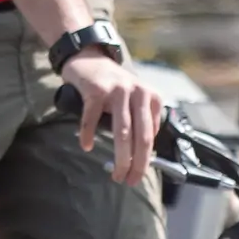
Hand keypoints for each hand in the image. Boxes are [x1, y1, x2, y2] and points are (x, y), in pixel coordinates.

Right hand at [62, 51, 163, 185]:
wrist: (89, 58)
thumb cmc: (111, 86)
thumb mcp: (134, 99)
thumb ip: (140, 122)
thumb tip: (141, 156)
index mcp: (150, 97)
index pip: (151, 136)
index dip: (146, 160)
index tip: (138, 175)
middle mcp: (138, 93)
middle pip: (141, 137)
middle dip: (137, 163)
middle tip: (129, 180)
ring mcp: (117, 91)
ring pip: (122, 132)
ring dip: (120, 157)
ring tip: (115, 173)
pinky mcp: (96, 90)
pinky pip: (92, 118)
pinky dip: (88, 134)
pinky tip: (87, 146)